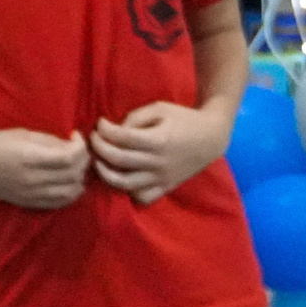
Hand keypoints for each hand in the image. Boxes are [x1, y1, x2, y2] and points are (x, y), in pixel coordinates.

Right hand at [0, 128, 91, 208]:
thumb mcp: (23, 134)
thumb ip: (50, 141)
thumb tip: (72, 145)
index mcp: (30, 157)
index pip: (69, 157)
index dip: (80, 146)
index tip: (75, 136)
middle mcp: (33, 179)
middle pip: (73, 174)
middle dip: (83, 159)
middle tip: (78, 149)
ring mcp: (32, 194)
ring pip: (71, 191)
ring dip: (80, 177)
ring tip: (75, 165)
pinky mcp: (30, 203)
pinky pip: (60, 202)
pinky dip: (72, 192)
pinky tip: (70, 181)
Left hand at [90, 101, 229, 204]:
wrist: (211, 138)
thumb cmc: (184, 119)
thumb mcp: (160, 109)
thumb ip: (136, 117)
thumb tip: (115, 131)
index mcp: (158, 140)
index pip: (122, 137)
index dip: (105, 130)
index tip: (100, 124)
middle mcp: (158, 162)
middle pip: (119, 160)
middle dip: (99, 149)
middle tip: (93, 140)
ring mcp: (161, 178)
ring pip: (125, 183)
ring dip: (105, 173)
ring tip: (99, 162)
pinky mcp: (165, 187)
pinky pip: (142, 197)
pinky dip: (128, 191)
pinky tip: (123, 179)